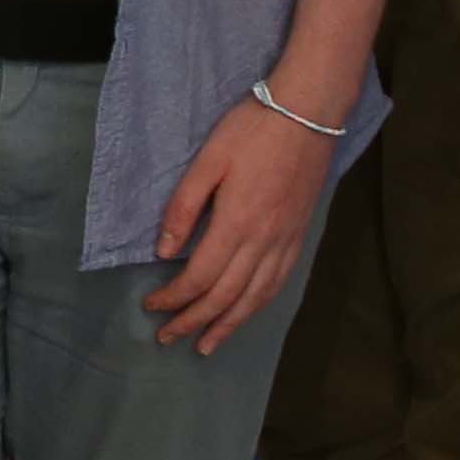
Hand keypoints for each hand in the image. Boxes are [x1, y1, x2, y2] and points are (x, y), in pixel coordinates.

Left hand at [145, 88, 337, 354]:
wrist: (308, 113)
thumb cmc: (251, 129)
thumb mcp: (207, 160)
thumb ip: (184, 208)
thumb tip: (163, 252)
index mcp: (235, 223)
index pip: (198, 277)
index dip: (173, 299)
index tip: (151, 308)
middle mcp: (262, 242)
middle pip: (224, 297)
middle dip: (193, 322)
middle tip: (167, 339)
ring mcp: (284, 242)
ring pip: (254, 298)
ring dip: (227, 325)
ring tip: (205, 346)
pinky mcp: (298, 236)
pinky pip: (277, 283)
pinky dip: (257, 305)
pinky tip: (245, 313)